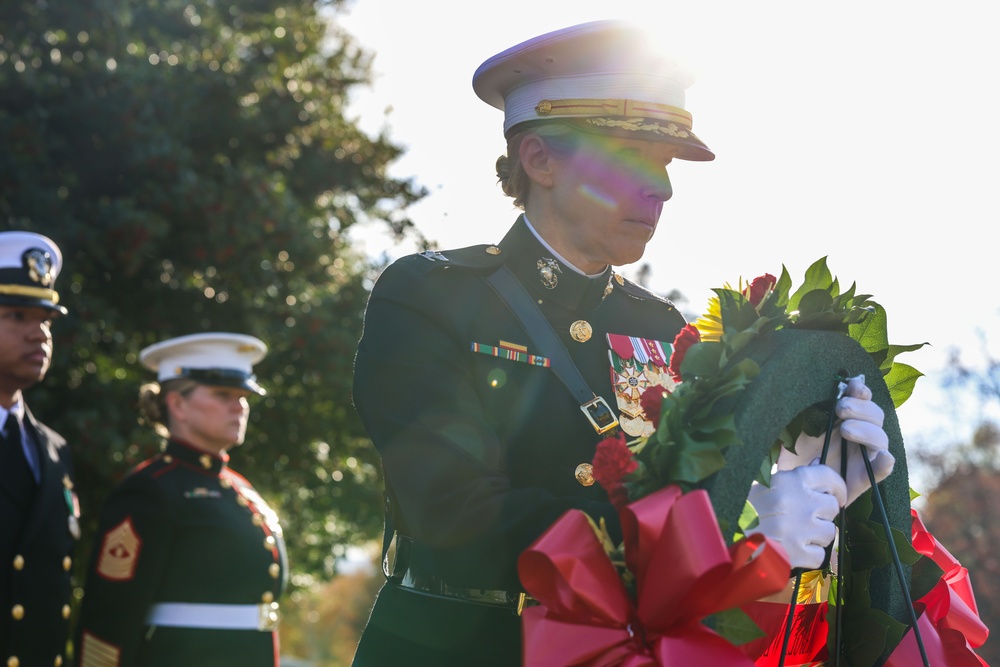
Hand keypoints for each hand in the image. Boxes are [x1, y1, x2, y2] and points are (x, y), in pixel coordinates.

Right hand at [746, 464, 845, 569]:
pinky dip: (809, 555)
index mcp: (792, 480)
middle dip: (823, 514)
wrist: (724, 533)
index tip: (836, 495)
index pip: (830, 476)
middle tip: (807, 518)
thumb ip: (795, 477)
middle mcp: (801, 502)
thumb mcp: (768, 483)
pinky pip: (819, 555)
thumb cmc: (745, 506)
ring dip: (817, 535)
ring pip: (829, 532)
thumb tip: (818, 462)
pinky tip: (794, 549)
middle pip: (832, 507)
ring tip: (798, 534)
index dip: (837, 487)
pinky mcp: (798, 553)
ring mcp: (801, 529)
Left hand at [778, 375, 894, 504]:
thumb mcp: (791, 429)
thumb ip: (802, 412)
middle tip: (841, 409)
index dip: (861, 391)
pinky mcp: (863, 479)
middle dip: (861, 408)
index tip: (851, 386)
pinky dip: (885, 462)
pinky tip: (882, 456)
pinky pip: (882, 471)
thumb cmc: (790, 455)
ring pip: (880, 439)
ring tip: (846, 429)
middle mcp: (858, 436)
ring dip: (867, 430)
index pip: (862, 400)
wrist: (787, 488)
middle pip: (875, 416)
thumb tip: (807, 389)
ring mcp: (862, 457)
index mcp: (843, 419)